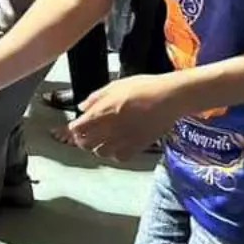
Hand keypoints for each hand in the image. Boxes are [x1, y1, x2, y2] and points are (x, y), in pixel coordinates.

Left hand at [67, 74, 184, 160]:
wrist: (169, 97)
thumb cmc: (143, 87)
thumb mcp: (114, 86)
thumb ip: (95, 98)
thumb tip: (82, 107)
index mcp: (102, 111)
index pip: (77, 128)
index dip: (74, 128)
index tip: (76, 126)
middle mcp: (109, 128)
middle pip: (85, 144)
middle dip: (82, 140)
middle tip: (87, 135)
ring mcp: (123, 139)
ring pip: (100, 153)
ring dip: (98, 147)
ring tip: (102, 140)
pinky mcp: (137, 147)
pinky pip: (119, 158)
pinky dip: (116, 154)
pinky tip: (118, 146)